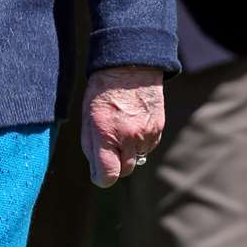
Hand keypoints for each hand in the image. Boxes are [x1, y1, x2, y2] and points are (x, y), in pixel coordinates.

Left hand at [81, 66, 164, 187]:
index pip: (108, 174)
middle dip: (116, 164)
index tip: (99, 173)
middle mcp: (128, 137)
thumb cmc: (103, 93)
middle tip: (110, 145)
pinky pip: (149, 147)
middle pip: (124, 170)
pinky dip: (141, 142)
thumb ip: (91, 147)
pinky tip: (134, 124)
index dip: (102, 178)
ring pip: (138, 159)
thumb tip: (97, 171)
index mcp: (106, 135)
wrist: (130, 69)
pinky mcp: (158, 129)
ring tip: (122, 129)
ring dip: (129, 151)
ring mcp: (145, 134)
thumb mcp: (88, 118)